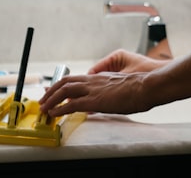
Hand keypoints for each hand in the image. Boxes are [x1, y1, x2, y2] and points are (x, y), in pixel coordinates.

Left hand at [39, 50, 170, 116]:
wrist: (147, 86)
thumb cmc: (139, 87)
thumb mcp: (119, 88)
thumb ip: (108, 92)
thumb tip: (102, 100)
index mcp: (99, 77)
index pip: (74, 79)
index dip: (61, 85)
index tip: (53, 92)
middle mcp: (93, 80)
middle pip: (65, 82)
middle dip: (51, 91)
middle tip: (43, 100)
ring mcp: (93, 90)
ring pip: (64, 91)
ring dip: (51, 99)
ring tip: (44, 108)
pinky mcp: (95, 100)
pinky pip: (72, 104)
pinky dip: (60, 109)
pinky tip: (55, 114)